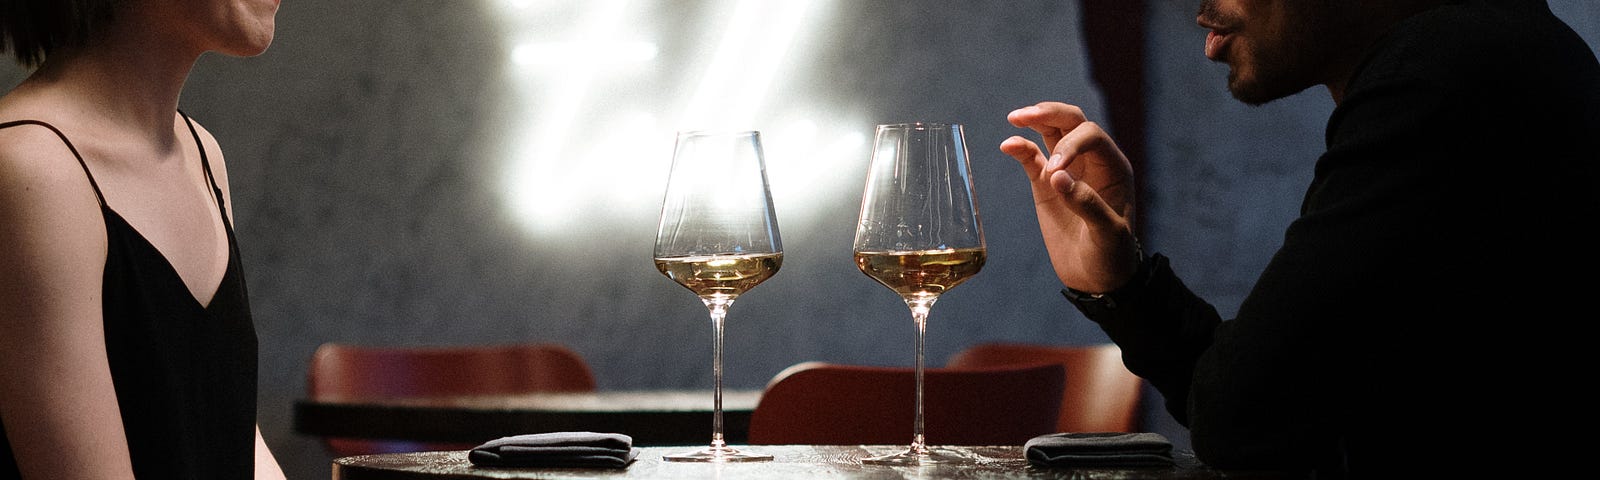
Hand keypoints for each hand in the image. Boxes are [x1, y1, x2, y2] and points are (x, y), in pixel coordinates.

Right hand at [999, 102, 1141, 292]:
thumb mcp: (1108, 234)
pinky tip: (1007, 145)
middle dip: (1050, 114)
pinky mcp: (1046, 185)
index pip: (1091, 135)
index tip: (1054, 170)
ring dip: (1034, 120)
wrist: (1097, 278)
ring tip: (1014, 118)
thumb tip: (1057, 175)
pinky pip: (1032, 158)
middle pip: (1071, 122)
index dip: (1071, 144)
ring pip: (1052, 132)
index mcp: (1112, 167)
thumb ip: (1087, 204)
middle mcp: (1091, 162)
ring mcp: (1067, 171)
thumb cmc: (1112, 255)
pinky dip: (1020, 148)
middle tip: (1024, 116)